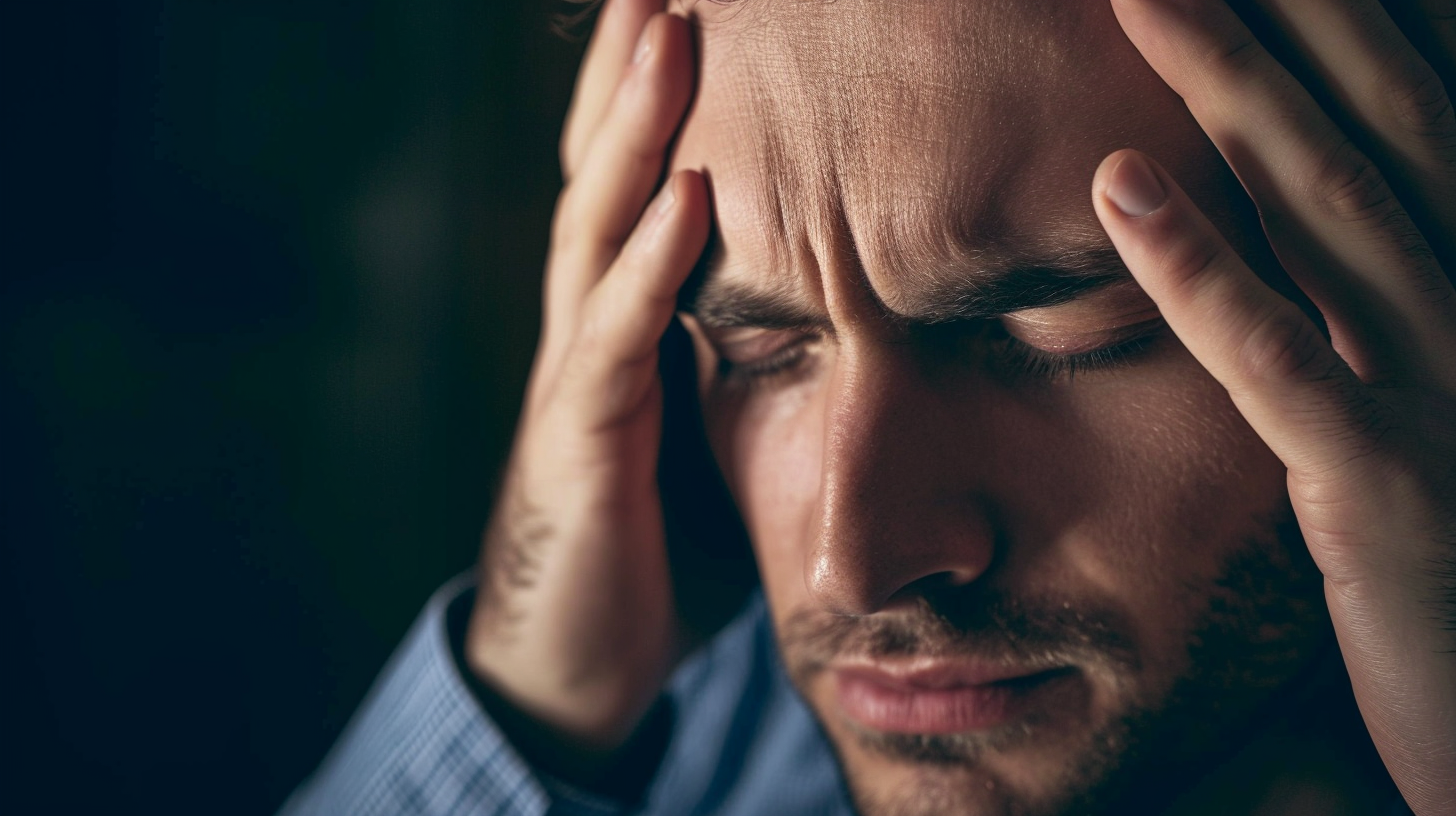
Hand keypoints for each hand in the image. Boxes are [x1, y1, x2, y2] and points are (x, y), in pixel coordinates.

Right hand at [463, 0, 706, 779]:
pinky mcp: (583, 448)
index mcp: (625, 323)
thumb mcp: (712, 436)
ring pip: (597, 230)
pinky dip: (650, 264)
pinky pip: (616, 343)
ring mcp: (577, 381)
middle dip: (636, 71)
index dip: (657, 96)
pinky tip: (689, 193)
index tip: (693, 6)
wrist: (574, 666)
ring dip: (637, 129)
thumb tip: (842, 311)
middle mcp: (590, 330)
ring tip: (670, 31)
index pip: (638, 186)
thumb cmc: (652, 547)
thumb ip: (750, 364)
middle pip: (607, 174)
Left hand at [1098, 1, 1455, 812]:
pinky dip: (1198, 267)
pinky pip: (1280, 359)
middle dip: (1297, 8)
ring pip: (1330, 206)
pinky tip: (1120, 186)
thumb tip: (1292, 190)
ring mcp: (1445, 386)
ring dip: (1232, 86)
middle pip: (1382, 116)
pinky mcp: (1385, 483)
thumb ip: (1362, 288)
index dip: (1352, 15)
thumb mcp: (1418, 390)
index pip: (1421, 103)